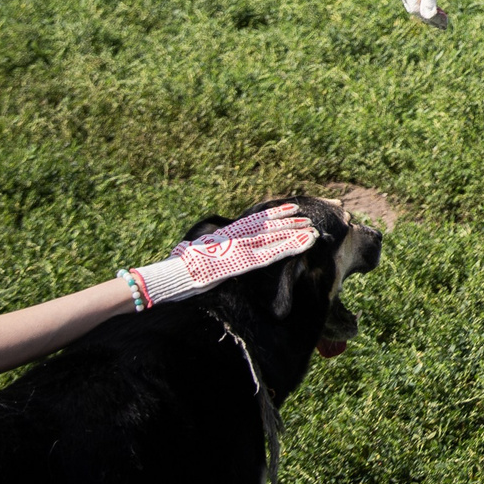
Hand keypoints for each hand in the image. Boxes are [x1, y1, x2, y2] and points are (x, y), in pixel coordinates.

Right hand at [119, 203, 316, 308]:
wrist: (170, 276)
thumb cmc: (177, 267)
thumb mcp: (195, 250)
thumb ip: (210, 244)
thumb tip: (211, 242)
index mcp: (225, 234)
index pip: (255, 220)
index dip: (274, 214)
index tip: (291, 207)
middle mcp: (235, 237)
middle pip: (268, 227)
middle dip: (290, 222)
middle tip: (308, 218)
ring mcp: (239, 249)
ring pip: (274, 238)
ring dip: (295, 234)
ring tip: (313, 230)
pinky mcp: (241, 263)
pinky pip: (270, 255)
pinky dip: (289, 247)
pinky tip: (303, 244)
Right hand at [392, 0, 446, 25]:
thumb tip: (429, 15)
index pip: (417, 10)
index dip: (430, 18)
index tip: (444, 23)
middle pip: (414, 7)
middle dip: (429, 16)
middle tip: (445, 22)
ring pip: (414, 0)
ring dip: (426, 8)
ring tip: (441, 14)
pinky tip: (432, 1)